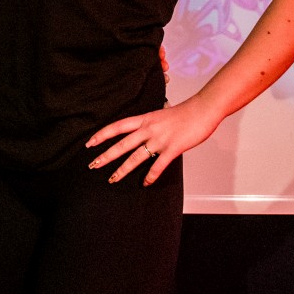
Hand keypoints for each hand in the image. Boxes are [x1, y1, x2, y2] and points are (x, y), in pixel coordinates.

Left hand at [85, 97, 224, 185]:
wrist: (203, 109)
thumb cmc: (185, 112)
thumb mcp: (161, 114)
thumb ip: (151, 123)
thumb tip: (143, 130)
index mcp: (145, 119)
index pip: (118, 126)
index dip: (102, 135)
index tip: (90, 143)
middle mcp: (149, 129)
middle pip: (122, 144)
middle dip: (106, 156)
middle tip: (93, 165)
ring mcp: (160, 140)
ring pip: (135, 157)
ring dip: (123, 170)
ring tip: (113, 179)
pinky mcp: (172, 149)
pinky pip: (158, 166)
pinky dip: (150, 177)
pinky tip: (145, 183)